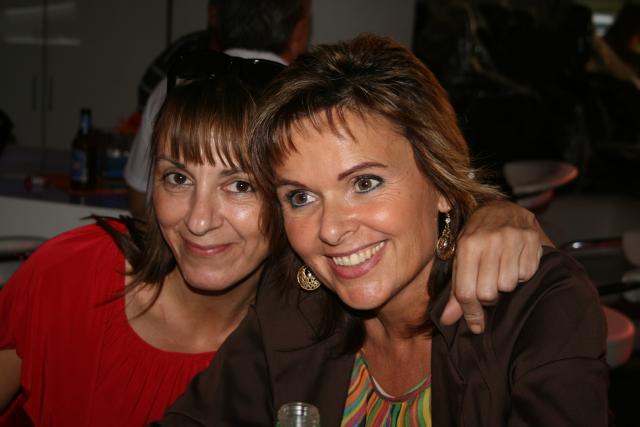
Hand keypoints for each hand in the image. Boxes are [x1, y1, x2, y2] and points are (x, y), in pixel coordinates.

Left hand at [440, 200, 550, 332]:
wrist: (501, 210)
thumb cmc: (476, 239)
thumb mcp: (461, 260)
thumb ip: (455, 291)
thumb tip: (447, 321)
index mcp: (467, 245)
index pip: (465, 291)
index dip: (469, 313)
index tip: (475, 325)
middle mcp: (489, 240)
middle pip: (487, 293)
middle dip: (488, 297)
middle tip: (488, 286)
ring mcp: (512, 238)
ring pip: (508, 285)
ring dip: (504, 284)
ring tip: (501, 270)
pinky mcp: (531, 240)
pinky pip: (527, 275)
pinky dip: (521, 274)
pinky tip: (514, 262)